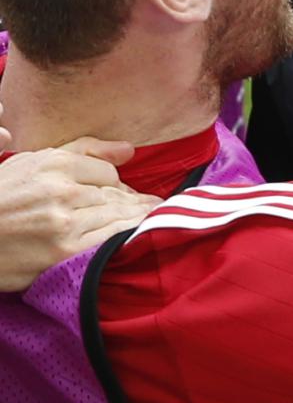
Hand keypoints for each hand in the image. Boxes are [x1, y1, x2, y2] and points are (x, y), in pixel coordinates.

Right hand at [0, 139, 160, 290]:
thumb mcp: (29, 163)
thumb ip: (82, 150)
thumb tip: (129, 150)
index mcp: (53, 163)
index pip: (108, 172)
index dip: (118, 184)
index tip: (124, 193)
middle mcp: (62, 190)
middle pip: (115, 195)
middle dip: (133, 202)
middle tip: (151, 206)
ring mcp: (64, 222)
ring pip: (117, 216)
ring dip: (137, 218)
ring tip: (151, 218)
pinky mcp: (63, 252)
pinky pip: (109, 240)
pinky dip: (126, 237)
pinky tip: (137, 237)